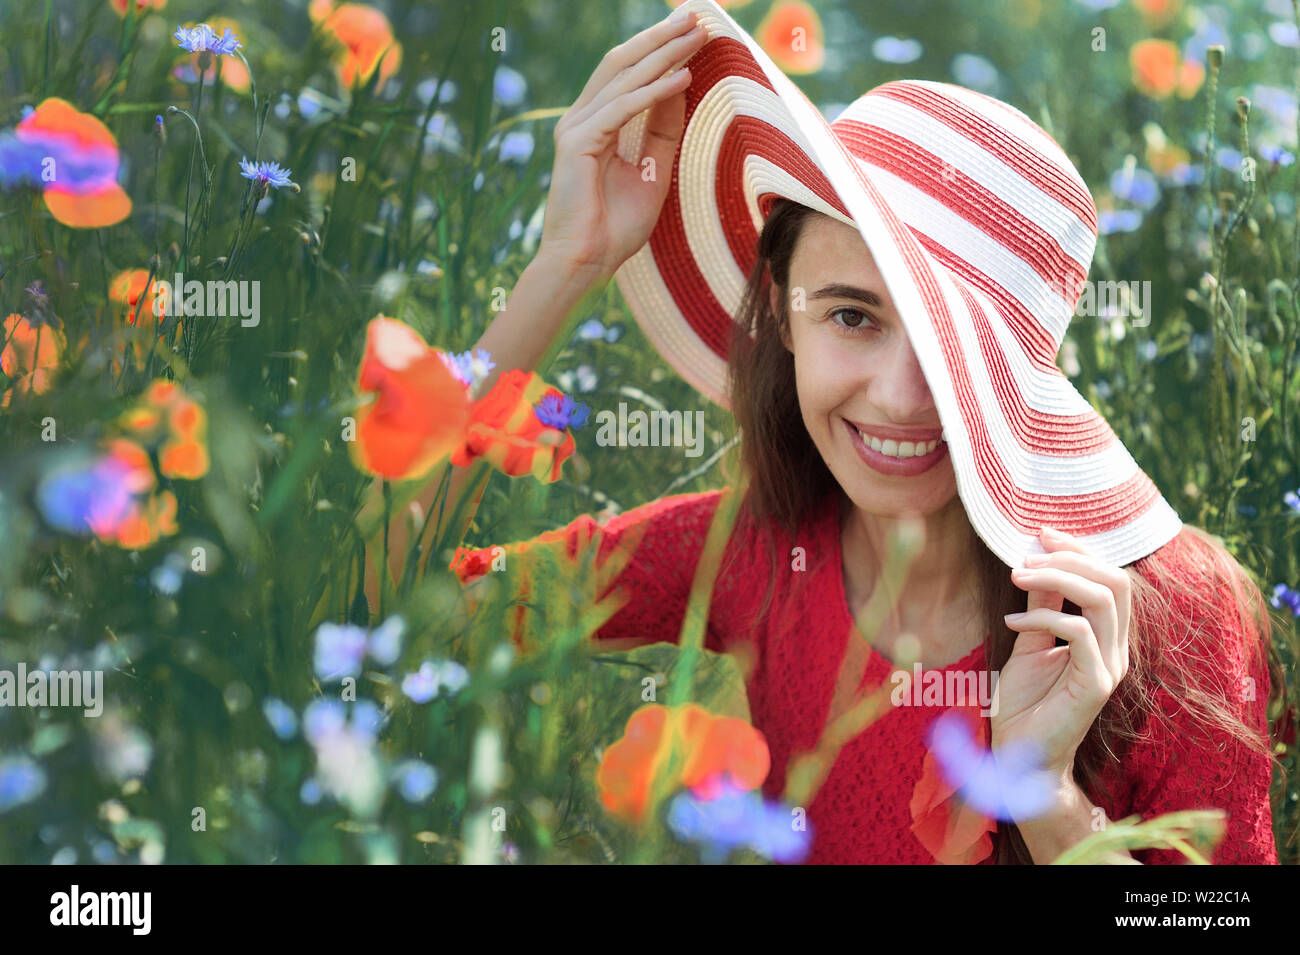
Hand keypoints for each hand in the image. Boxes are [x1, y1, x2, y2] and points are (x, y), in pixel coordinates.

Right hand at [538, 8, 708, 283]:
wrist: (585, 263)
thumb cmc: (615, 227)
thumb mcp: (652, 171)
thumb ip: (663, 130)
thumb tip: (681, 86)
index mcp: (595, 124)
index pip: (628, 74)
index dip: (660, 50)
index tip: (694, 32)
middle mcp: (582, 119)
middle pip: (624, 63)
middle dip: (662, 38)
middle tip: (697, 15)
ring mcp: (576, 128)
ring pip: (625, 78)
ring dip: (664, 54)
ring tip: (697, 36)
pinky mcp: (578, 143)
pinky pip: (624, 108)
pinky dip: (655, 92)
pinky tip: (683, 77)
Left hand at [991, 528, 1132, 793]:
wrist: (1019, 755)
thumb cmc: (1025, 702)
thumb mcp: (1030, 640)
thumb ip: (1042, 604)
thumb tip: (1040, 561)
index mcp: (1106, 636)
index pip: (1110, 578)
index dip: (1079, 550)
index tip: (1041, 533)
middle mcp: (1117, 648)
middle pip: (1116, 581)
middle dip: (1071, 557)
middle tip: (1027, 554)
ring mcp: (1110, 667)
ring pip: (1103, 599)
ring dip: (1057, 579)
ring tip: (1017, 577)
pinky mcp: (1096, 685)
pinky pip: (1079, 632)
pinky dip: (1043, 615)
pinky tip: (1012, 618)